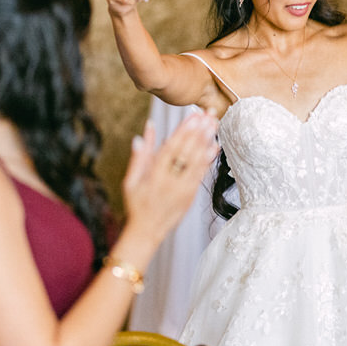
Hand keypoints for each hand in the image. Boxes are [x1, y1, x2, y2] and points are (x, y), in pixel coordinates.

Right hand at [120, 111, 218, 244]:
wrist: (146, 232)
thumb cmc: (136, 203)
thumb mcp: (131, 179)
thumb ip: (140, 154)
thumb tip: (147, 128)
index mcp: (154, 176)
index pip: (171, 148)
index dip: (183, 131)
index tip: (193, 115)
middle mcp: (170, 182)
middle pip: (187, 152)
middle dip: (199, 131)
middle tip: (209, 113)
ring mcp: (182, 190)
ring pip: (196, 162)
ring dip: (207, 141)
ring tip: (215, 124)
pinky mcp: (190, 197)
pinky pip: (201, 175)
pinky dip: (208, 160)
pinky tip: (215, 146)